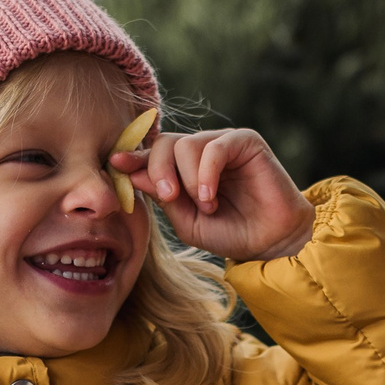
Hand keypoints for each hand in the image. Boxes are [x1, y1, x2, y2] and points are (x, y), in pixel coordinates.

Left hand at [114, 128, 314, 261]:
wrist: (269, 243)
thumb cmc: (230, 233)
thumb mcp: (186, 221)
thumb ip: (163, 196)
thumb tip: (133, 173)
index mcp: (182, 168)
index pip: (152, 154)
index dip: (133, 157)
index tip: (115, 164)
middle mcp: (200, 151)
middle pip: (164, 143)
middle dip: (158, 168)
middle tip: (167, 195)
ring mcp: (222, 143)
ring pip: (186, 144)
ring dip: (188, 179)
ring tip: (205, 206)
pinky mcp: (245, 141)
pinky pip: (214, 148)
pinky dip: (206, 174)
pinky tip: (209, 197)